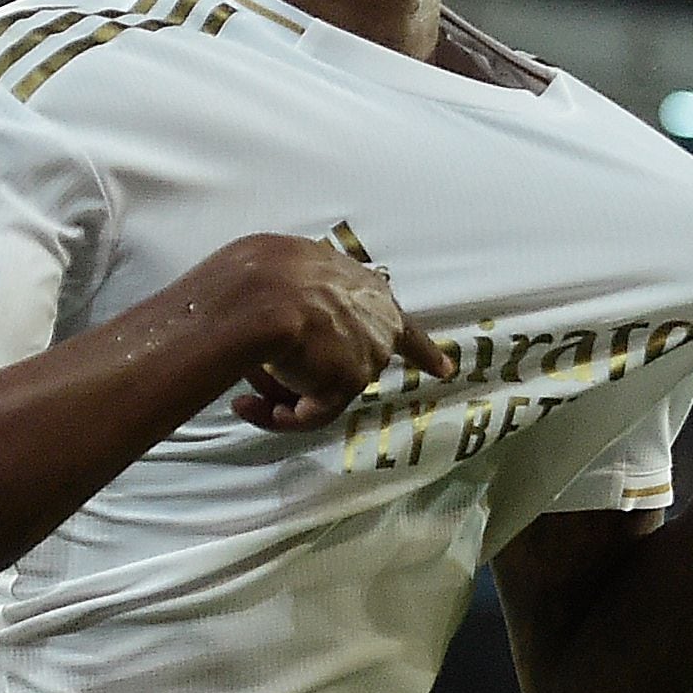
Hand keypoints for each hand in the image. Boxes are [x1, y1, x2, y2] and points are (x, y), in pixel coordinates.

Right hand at [200, 231, 458, 432]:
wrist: (260, 290)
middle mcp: (380, 322)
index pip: (402, 325)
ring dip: (280, 393)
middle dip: (305, 378)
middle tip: (262, 383)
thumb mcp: (290, 278)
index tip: (446, 370)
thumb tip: (283, 340)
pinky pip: (309, 415)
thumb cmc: (264, 275)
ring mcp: (369, 353)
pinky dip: (277, 417)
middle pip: (351, 364)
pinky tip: (249, 405)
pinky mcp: (349, 382)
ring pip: (322, 390)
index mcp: (366, 289)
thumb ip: (302, 304)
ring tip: (246, 387)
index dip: (423, 351)